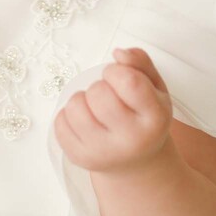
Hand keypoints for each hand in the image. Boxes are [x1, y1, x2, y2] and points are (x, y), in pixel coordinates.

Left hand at [53, 46, 173, 175]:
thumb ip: (140, 62)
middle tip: (109, 95)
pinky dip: (68, 115)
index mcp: (155, 118)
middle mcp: (131, 139)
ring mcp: (104, 152)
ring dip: (82, 99)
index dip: (116, 71)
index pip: (129, 82)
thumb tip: (118, 53)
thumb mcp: (154, 87)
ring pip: (75, 107)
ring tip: (95, 108)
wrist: (137, 163)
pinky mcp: (81, 158)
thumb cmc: (144, 117)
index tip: (117, 76)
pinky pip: (60, 122)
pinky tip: (85, 121)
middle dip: (99, 85)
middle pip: (98, 94)